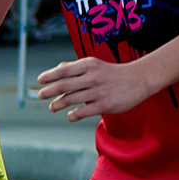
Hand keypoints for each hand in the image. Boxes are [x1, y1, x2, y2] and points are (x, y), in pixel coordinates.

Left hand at [35, 54, 157, 121]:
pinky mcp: (104, 105)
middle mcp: (92, 77)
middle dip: (48, 91)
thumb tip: (57, 69)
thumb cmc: (112, 73)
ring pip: (70, 100)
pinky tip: (70, 115)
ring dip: (57, 105)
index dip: (49, 76)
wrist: (139, 79)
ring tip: (52, 107)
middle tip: (40, 95)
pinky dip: (72, 115)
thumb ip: (75, 67)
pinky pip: (82, 112)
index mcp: (88, 65)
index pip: (63, 71)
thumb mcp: (94, 64)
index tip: (39, 81)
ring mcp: (98, 92)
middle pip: (63, 86)